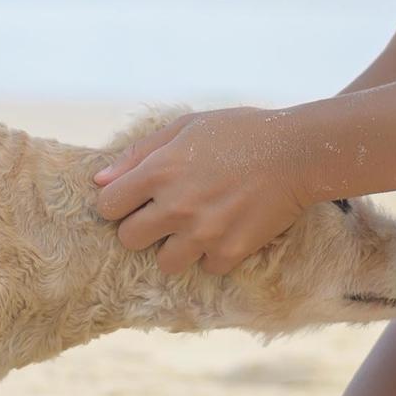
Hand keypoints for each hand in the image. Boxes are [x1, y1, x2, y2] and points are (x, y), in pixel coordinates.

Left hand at [91, 106, 320, 275]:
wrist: (297, 153)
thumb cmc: (239, 132)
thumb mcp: (185, 128)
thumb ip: (139, 154)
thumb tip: (99, 180)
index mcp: (159, 171)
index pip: (108, 206)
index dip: (119, 203)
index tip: (136, 200)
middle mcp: (175, 205)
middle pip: (129, 239)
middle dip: (143, 229)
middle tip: (165, 216)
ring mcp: (203, 232)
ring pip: (165, 262)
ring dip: (177, 248)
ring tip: (197, 227)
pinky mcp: (230, 251)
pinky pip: (206, 267)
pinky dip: (214, 254)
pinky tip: (226, 230)